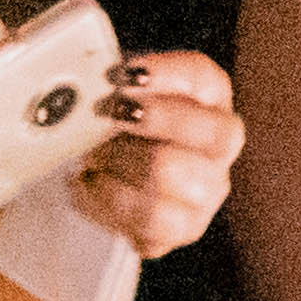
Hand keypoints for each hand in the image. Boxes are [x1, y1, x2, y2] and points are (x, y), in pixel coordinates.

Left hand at [76, 52, 239, 259]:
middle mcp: (216, 146)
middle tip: (116, 113)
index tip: (128, 75)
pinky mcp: (186, 227)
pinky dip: (113, 196)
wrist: (95, 175)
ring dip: (124, 160)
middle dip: (162, 120)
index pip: (205, 79)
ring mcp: (207, 189)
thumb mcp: (104, 94)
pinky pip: (155, 216)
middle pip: (217, 134)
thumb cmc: (105, 125)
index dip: (170, 73)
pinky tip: (94, 182)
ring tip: (95, 154)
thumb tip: (83, 84)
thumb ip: (103, 81)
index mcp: (203, 100)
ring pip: (178, 175)